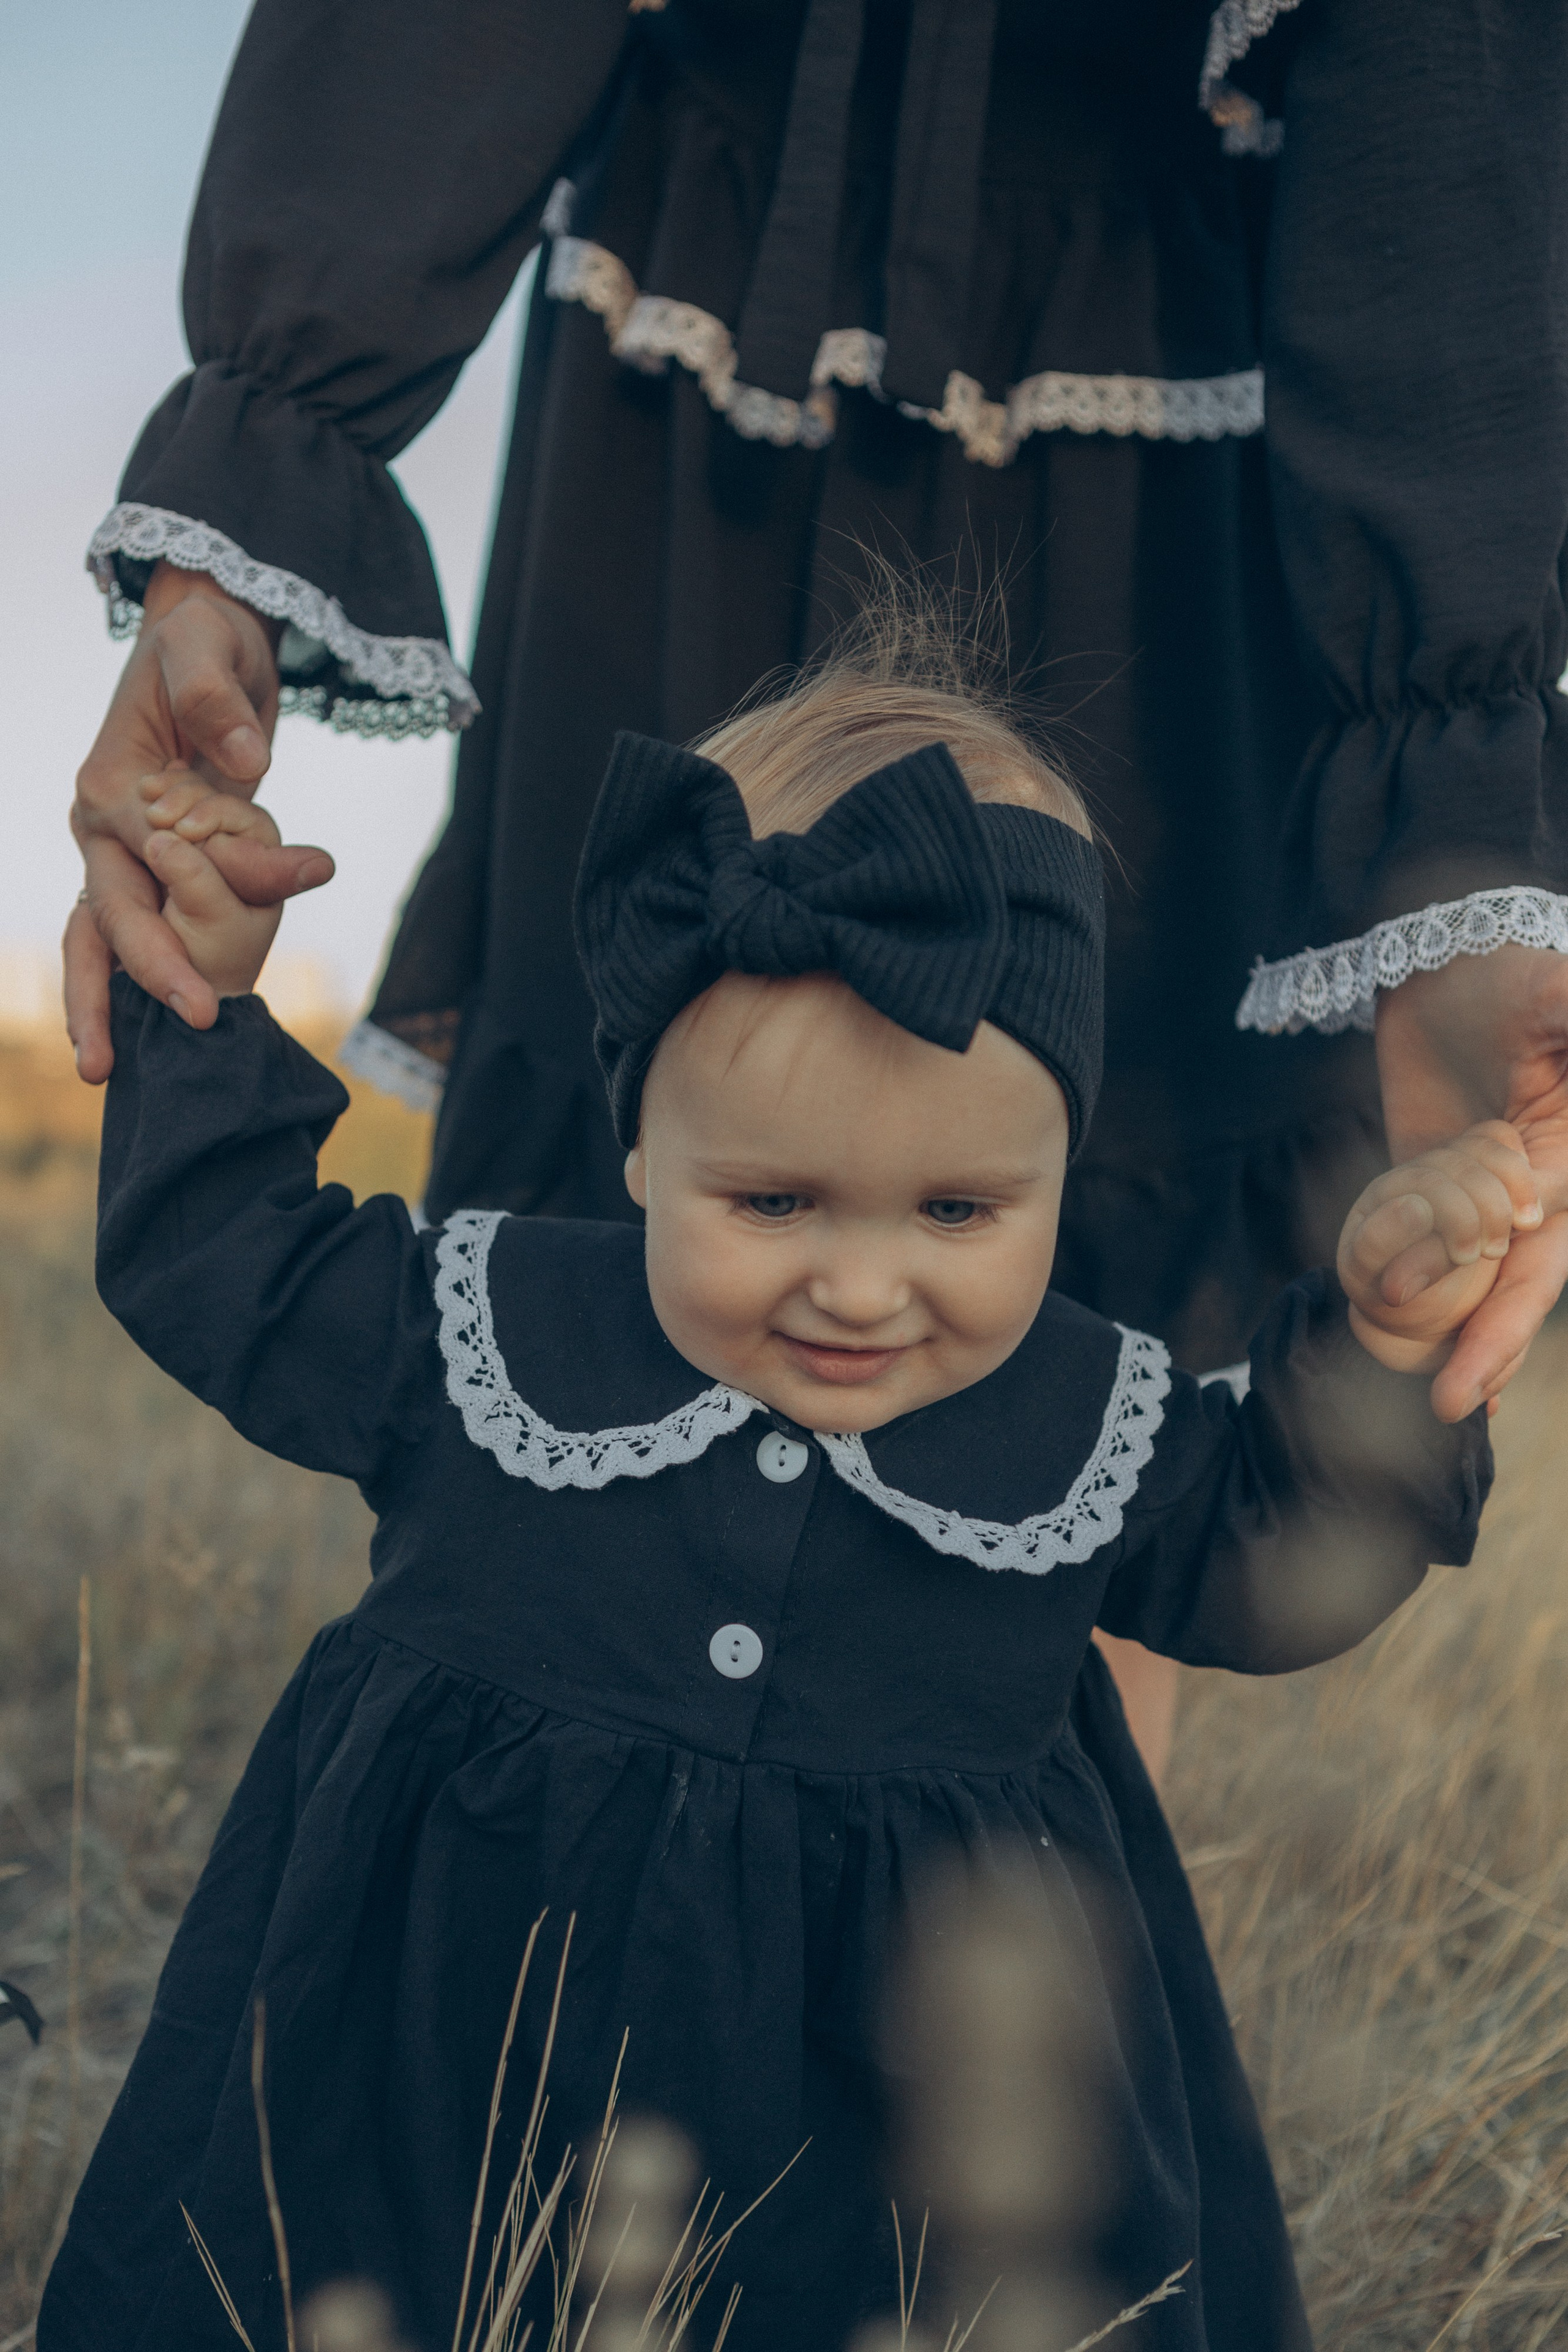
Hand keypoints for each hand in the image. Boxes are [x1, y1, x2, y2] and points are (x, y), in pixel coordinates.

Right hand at [66, 562, 332, 1080]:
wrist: (204, 641)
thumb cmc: (204, 642)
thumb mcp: (208, 651)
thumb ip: (221, 706)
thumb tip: (249, 763)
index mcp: (109, 784)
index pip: (148, 857)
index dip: (195, 900)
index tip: (230, 934)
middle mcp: (102, 826)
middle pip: (113, 914)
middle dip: (149, 973)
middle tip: (200, 1022)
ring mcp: (121, 852)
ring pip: (102, 938)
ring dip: (104, 1003)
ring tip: (102, 1072)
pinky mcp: (150, 866)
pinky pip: (142, 929)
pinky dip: (145, 978)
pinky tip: (151, 1037)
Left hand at [1376, 945, 1567, 1418]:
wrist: (1441, 954)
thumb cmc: (1515, 973)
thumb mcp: (1557, 999)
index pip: (1540, 1263)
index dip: (1506, 1324)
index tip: (1467, 1380)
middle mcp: (1532, 1194)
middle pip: (1510, 1288)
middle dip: (1483, 1350)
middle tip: (1449, 1410)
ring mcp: (1477, 1194)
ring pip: (1467, 1281)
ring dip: (1448, 1338)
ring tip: (1424, 1399)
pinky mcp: (1427, 1183)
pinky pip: (1417, 1247)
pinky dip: (1407, 1295)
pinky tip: (1385, 1337)